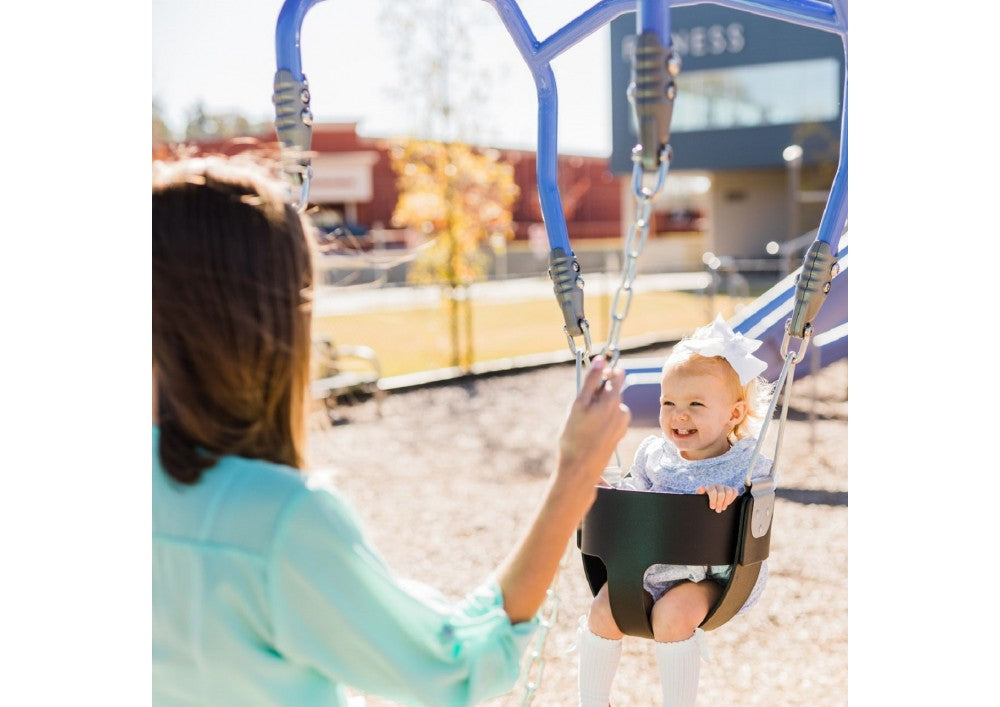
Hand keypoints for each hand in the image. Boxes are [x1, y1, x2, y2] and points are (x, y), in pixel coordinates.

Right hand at [556, 358, 630, 491]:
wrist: (580, 468)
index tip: (592, 377)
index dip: (604, 371)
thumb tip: (600, 359)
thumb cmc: (575, 437)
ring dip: (599, 406)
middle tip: (582, 404)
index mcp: (614, 400)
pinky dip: (601, 419)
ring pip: (610, 405)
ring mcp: (622, 424)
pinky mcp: (618, 434)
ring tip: (583, 421)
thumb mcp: (579, 404)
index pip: (617, 374)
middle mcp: (622, 410)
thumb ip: (591, 380)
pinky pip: (611, 418)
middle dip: (598, 392)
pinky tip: (589, 431)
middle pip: (613, 390)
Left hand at [697, 484, 738, 512]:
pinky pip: (735, 491)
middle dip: (720, 503)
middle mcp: (717, 486)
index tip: (712, 507)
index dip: (713, 500)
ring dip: (726, 501)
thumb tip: (702, 486)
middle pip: (721, 493)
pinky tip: (728, 503)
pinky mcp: (731, 490)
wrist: (708, 502)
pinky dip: (733, 498)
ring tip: (723, 508)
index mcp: (710, 487)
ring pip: (729, 492)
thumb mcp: (699, 497)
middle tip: (718, 510)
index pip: (713, 491)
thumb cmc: (704, 500)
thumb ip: (699, 492)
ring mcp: (724, 487)